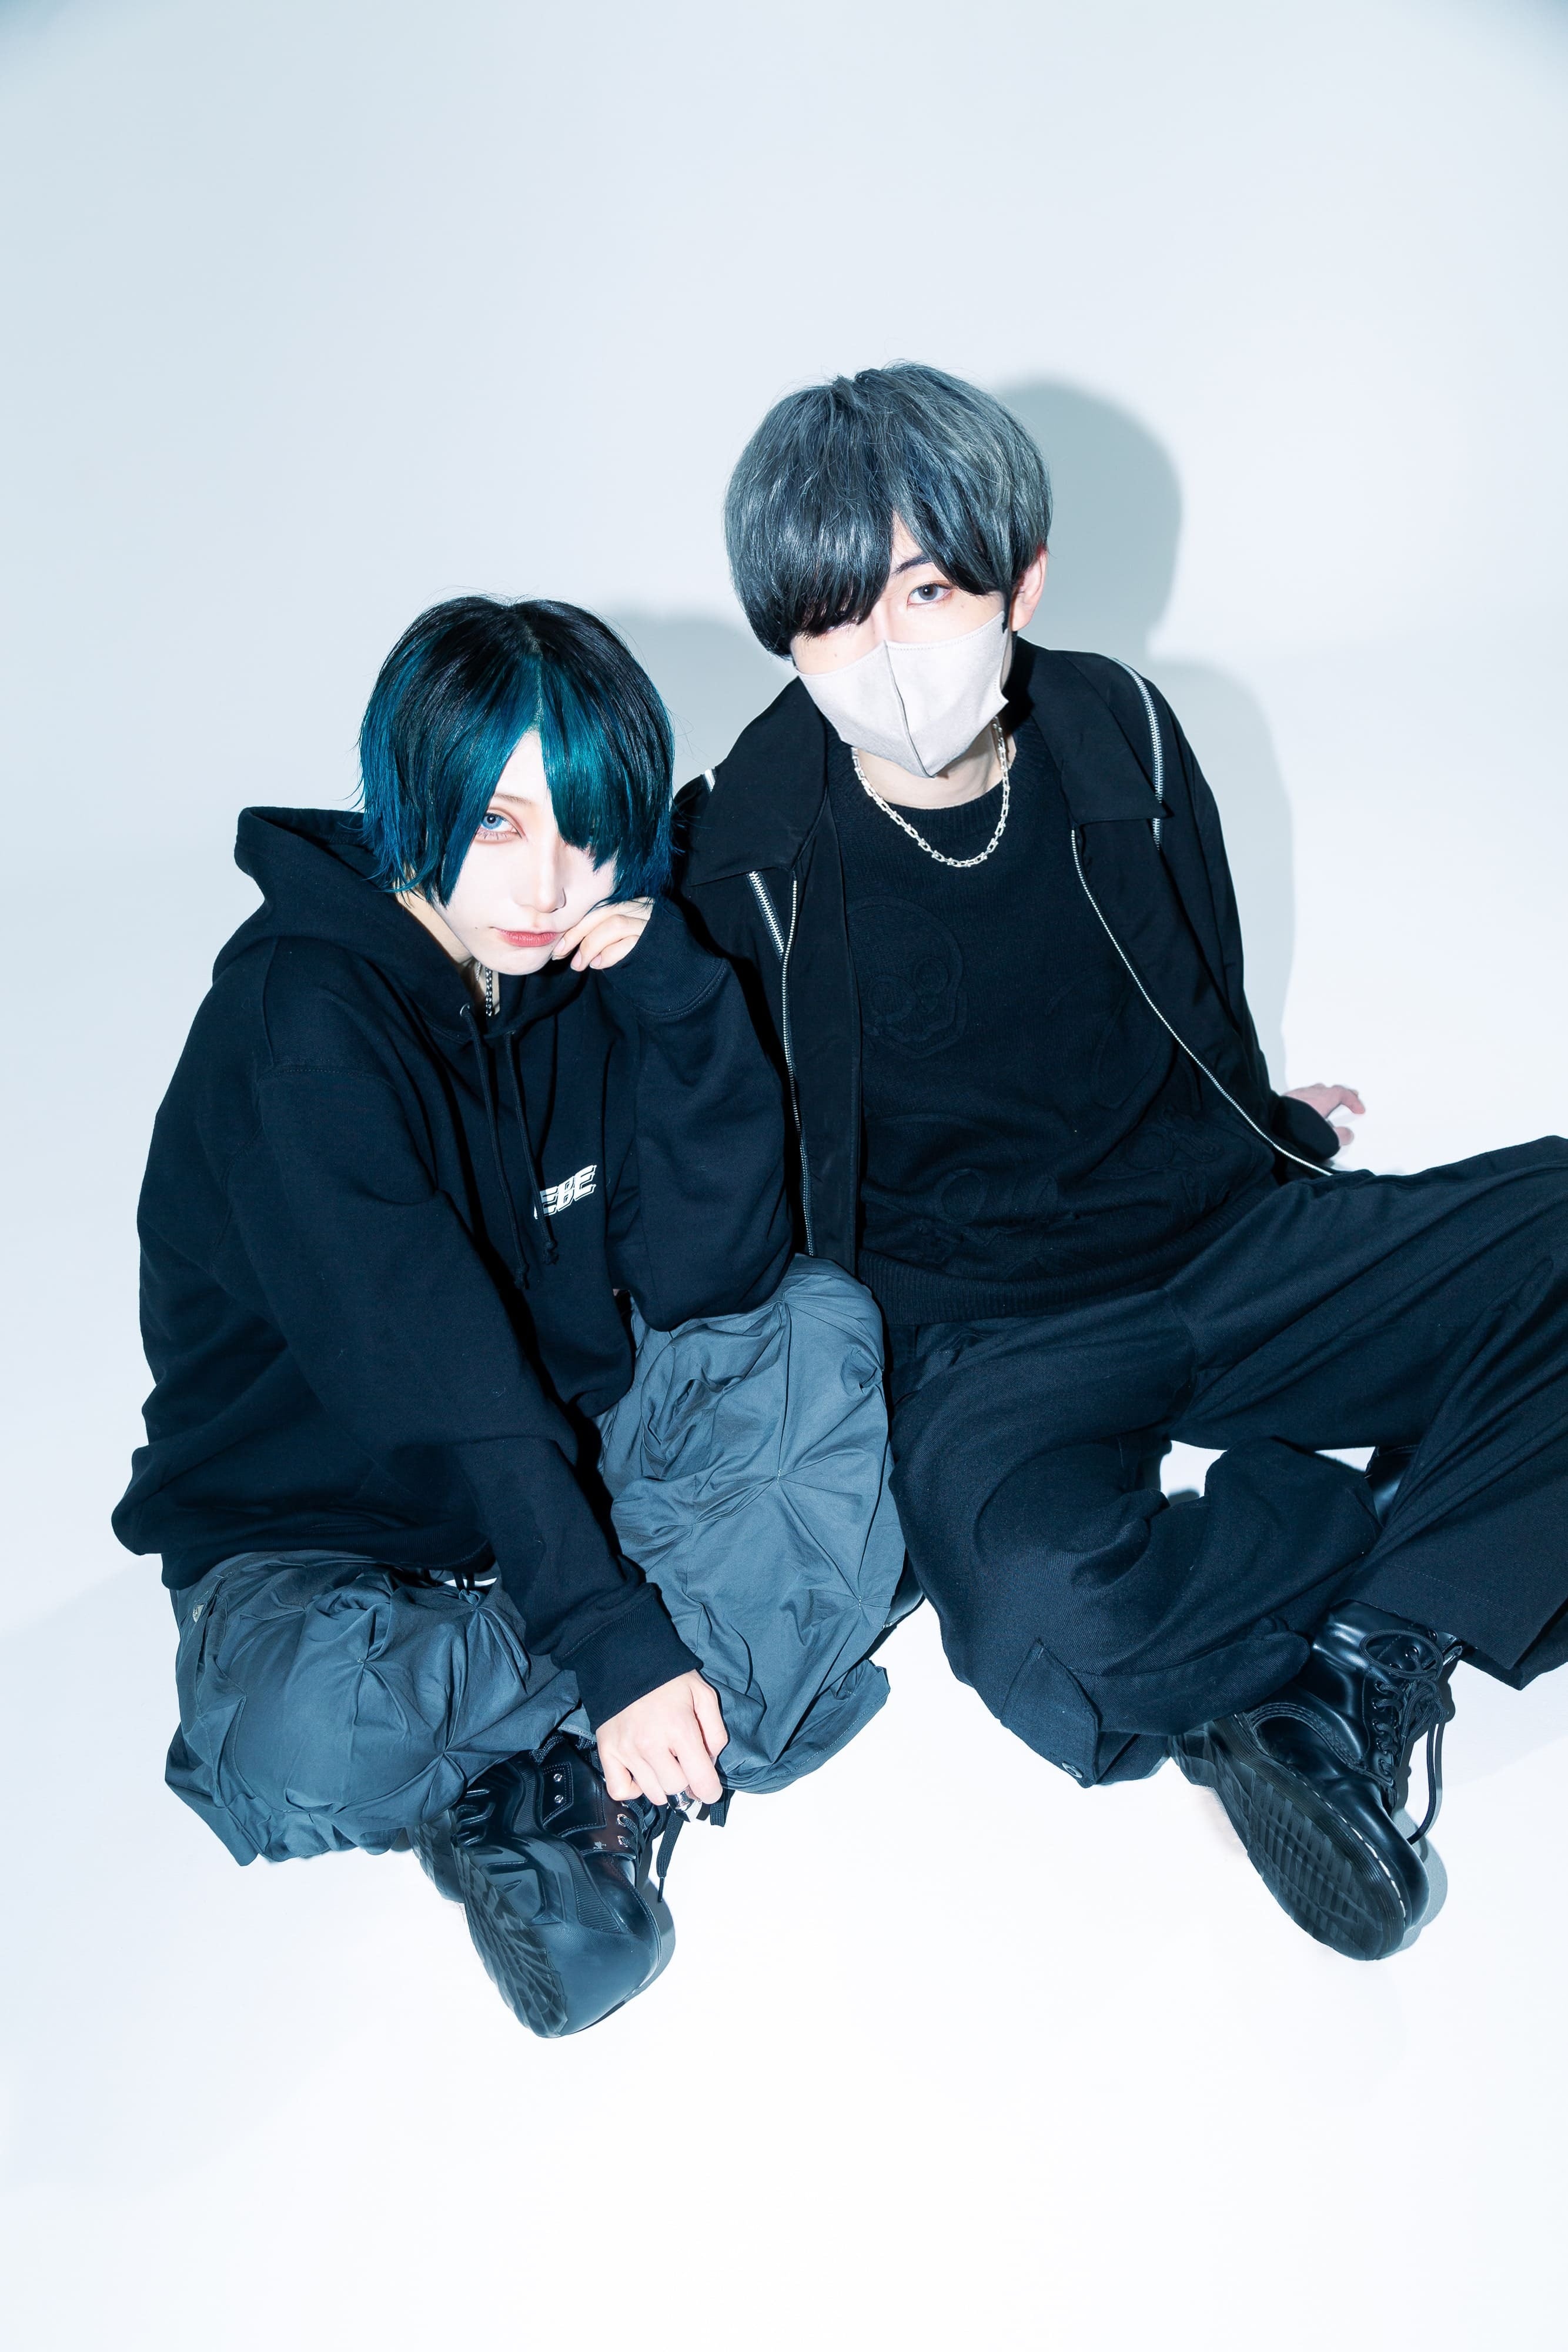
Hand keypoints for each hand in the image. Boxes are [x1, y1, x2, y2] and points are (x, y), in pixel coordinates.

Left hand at [551, 897, 652, 971]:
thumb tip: (570, 942)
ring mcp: (654, 923)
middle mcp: (646, 909)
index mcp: (636, 904)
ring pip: (614, 924)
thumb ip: (604, 936)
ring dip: (591, 946)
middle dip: (577, 934)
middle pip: (604, 912)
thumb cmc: (649, 964)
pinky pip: (628, 942)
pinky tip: (599, 965)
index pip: (600, 909)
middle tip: (560, 954)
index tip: (560, 946)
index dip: (577, 926)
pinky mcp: (659, 940)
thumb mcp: (624, 943)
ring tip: (579, 965)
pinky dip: (609, 954)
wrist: (685, 980)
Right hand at [596, 1669, 727, 1807]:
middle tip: (685, 1765)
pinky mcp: (607, 1751)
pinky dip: (634, 1789)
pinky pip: (620, 1790)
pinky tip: (642, 1773)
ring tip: (664, 1764)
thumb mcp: (704, 1695)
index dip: (710, 1791)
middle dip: (687, 1782)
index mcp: (680, 1729)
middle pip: (676, 1789)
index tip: (710, 1789)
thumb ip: (715, 1732)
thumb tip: (711, 1762)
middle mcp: (652, 1744)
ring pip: (653, 1793)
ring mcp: (627, 1750)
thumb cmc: (669, 1679)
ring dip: (664, 1785)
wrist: (627, 1660)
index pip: (700, 1781)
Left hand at [1285, 1082, 1365, 1150]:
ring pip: (1312, 1091)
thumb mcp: (1325, 1139)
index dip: (1353, 1100)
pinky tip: (1305, 1109)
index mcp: (1320, 1099)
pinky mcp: (1281, 1102)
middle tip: (1348, 1099)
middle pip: (1327, 1089)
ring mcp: (1293, 1096)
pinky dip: (1307, 1100)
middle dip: (1339, 1094)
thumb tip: (1347, 1135)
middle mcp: (1307, 1094)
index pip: (1341, 1093)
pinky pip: (1299, 1097)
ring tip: (1327, 1102)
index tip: (1359, 1108)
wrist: (1269, 1131)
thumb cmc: (1294, 1132)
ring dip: (1322, 1096)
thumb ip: (1339, 1137)